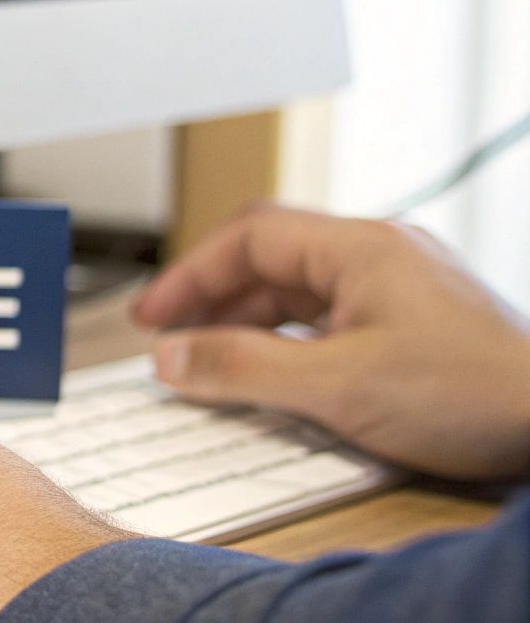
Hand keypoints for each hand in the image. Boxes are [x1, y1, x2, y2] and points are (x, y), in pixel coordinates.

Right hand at [136, 205, 529, 480]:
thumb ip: (243, 369)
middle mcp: (383, 256)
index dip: (191, 275)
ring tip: (215, 363)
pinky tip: (279, 376)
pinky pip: (334, 319)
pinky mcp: (420, 326)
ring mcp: (405, 290)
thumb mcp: (336, 386)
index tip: (155, 315)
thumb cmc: (477, 394)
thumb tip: (174, 359)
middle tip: (173, 340)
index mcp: (361, 248)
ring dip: (251, 324)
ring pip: (304, 293)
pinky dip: (291, 342)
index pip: (250, 238)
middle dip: (214, 300)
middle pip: (273, 262)